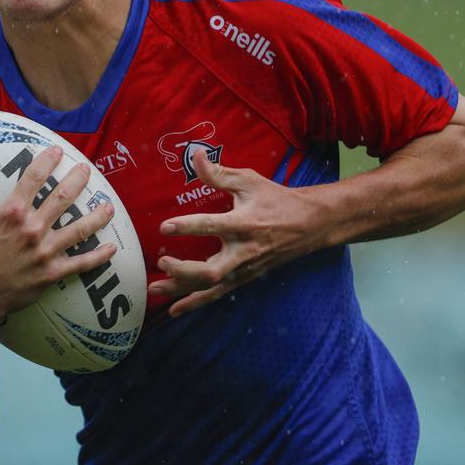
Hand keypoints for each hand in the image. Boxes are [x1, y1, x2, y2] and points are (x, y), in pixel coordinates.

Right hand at [0, 145, 116, 324]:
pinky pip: (81, 264)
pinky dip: (99, 256)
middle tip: (87, 169)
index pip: (34, 177)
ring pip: (79, 228)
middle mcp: (32, 228)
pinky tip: (112, 248)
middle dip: (78, 180)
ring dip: (97, 216)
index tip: (59, 151)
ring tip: (110, 206)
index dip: (48, 160)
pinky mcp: (51, 274)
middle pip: (63, 197)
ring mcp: (44, 252)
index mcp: (11, 212)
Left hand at [149, 150, 328, 316]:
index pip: (213, 226)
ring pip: (211, 287)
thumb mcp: (249, 181)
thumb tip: (194, 156)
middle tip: (162, 262)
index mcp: (244, 223)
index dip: (188, 226)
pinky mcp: (245, 277)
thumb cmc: (276, 199)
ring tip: (155, 289)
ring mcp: (245, 268)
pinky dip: (196, 302)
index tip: (165, 226)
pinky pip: (218, 294)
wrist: (310, 224)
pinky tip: (175, 309)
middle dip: (183, 271)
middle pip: (211, 271)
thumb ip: (219, 173)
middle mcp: (244, 251)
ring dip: (182, 291)